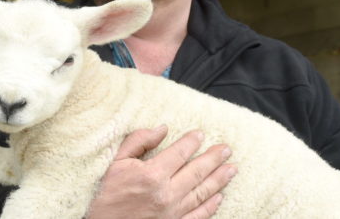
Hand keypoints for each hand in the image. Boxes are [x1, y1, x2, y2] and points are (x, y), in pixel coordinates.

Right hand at [86, 126, 235, 218]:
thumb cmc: (107, 194)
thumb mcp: (116, 162)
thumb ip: (138, 141)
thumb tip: (161, 129)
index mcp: (152, 174)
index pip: (179, 153)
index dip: (192, 142)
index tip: (201, 134)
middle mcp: (166, 194)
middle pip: (197, 171)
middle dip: (214, 158)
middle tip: (227, 149)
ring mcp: (173, 213)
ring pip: (202, 192)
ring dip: (219, 179)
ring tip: (232, 168)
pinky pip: (199, 215)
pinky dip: (211, 205)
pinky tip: (219, 196)